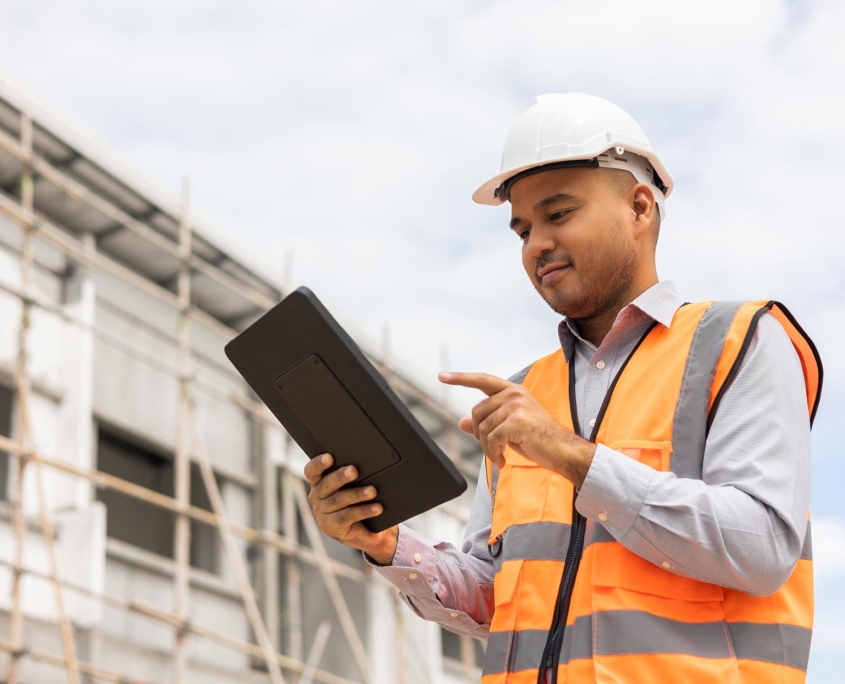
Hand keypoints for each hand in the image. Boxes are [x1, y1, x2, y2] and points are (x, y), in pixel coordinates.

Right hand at [304, 453, 398, 564]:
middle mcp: (317, 496)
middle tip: (354, 471)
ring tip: (372, 491)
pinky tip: (376, 508)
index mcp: (319, 482)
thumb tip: (369, 463)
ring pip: (339, 500)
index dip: (318, 463)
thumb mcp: (352, 486)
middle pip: (327, 484)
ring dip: (357, 494)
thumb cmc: (357, 501)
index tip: (329, 457)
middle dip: (341, 476)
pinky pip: (348, 516)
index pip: (312, 471)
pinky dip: (364, 510)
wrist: (363, 530)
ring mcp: (322, 512)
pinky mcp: (331, 526)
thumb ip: (353, 476)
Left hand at [438, 371, 595, 486]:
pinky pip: (491, 438)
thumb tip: (461, 423)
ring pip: (483, 428)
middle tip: (491, 448)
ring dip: (487, 447)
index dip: (461, 378)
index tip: (442, 376)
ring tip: (498, 456)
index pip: (482, 380)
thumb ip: (487, 422)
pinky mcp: (517, 421)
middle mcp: (514, 394)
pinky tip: (501, 460)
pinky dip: (492, 453)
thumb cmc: (537, 439)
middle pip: (477, 412)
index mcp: (513, 391)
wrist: (562, 450)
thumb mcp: (508, 428)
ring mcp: (516, 405)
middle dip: (479, 434)